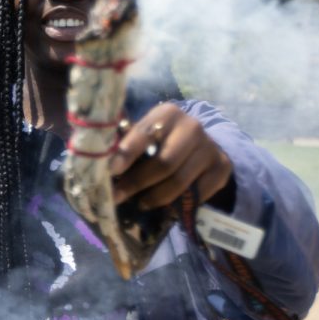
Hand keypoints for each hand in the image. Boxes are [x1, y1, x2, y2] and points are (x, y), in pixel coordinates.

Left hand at [109, 103, 232, 209]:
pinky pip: (197, 194)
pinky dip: (177, 204)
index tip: (112, 171)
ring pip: (179, 181)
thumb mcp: (147, 134)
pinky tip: (165, 206)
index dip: (127, 153)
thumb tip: (98, 164)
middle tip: (118, 197)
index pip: (144, 133)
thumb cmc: (163, 141)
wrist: (202, 147)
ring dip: (155, 197)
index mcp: (167, 113)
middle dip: (137, 182)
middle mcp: (192, 126)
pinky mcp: (221, 168)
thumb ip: (126, 144)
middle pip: (163, 162)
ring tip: (140, 203)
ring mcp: (210, 148)